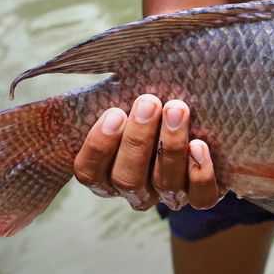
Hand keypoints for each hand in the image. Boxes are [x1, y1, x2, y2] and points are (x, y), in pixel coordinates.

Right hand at [72, 94, 221, 210]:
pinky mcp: (200, 197)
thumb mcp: (124, 99)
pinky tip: (199, 146)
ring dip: (170, 147)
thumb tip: (73, 75)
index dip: (99, 146)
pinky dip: (200, 174)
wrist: (192, 113)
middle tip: (149, 103)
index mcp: (105, 172)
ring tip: (177, 110)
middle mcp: (134, 190)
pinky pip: (200, 197)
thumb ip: (106, 96)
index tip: (115, 113)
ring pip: (164, 185)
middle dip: (137, 140)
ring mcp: (167, 196)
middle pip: (127, 179)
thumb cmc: (149, 106)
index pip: (89, 172)